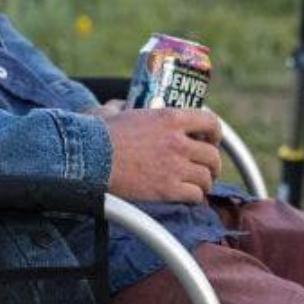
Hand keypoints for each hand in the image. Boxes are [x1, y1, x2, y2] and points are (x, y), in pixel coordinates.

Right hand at [96, 107, 221, 202]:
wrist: (88, 160)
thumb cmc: (96, 134)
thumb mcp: (112, 111)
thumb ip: (122, 106)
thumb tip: (121, 105)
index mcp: (170, 117)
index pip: (210, 121)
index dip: (215, 133)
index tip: (210, 139)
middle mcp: (178, 141)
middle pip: (212, 155)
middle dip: (212, 163)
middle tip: (206, 168)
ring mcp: (175, 167)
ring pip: (206, 177)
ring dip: (204, 182)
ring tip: (198, 185)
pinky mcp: (167, 190)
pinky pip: (195, 196)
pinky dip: (195, 198)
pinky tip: (189, 197)